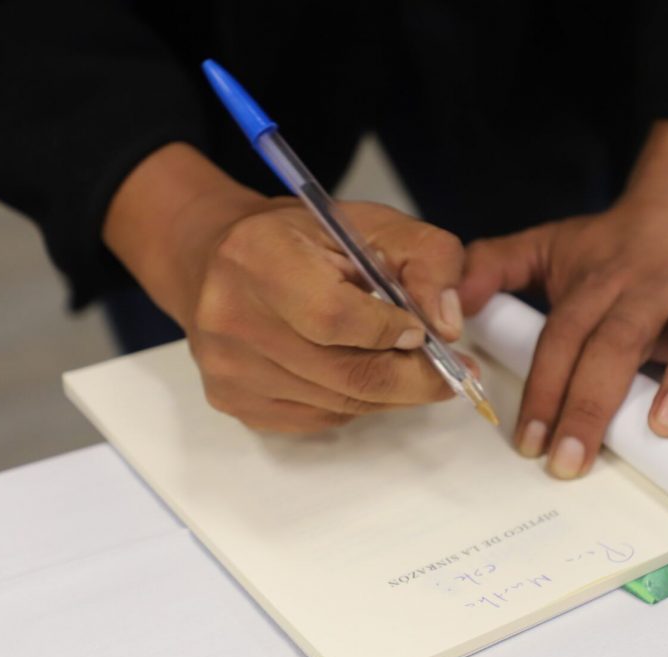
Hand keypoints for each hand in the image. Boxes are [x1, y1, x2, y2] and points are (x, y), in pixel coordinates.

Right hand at [104, 144, 466, 432]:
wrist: (218, 259)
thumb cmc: (303, 239)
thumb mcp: (373, 224)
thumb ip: (428, 259)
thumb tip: (446, 325)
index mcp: (259, 257)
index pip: (336, 317)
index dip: (391, 332)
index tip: (423, 331)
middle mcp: (231, 316)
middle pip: (346, 375)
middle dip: (412, 379)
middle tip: (448, 373)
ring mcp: (227, 366)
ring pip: (339, 405)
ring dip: (386, 391)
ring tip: (400, 362)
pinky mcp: (231, 400)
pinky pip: (318, 419)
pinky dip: (352, 403)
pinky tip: (351, 369)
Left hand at [459, 121, 667, 477]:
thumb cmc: (620, 240)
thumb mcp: (550, 244)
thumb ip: (494, 268)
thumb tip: (448, 304)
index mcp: (600, 283)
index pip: (564, 338)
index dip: (544, 389)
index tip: (528, 441)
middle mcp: (651, 289)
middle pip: (618, 343)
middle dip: (593, 404)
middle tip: (573, 459)